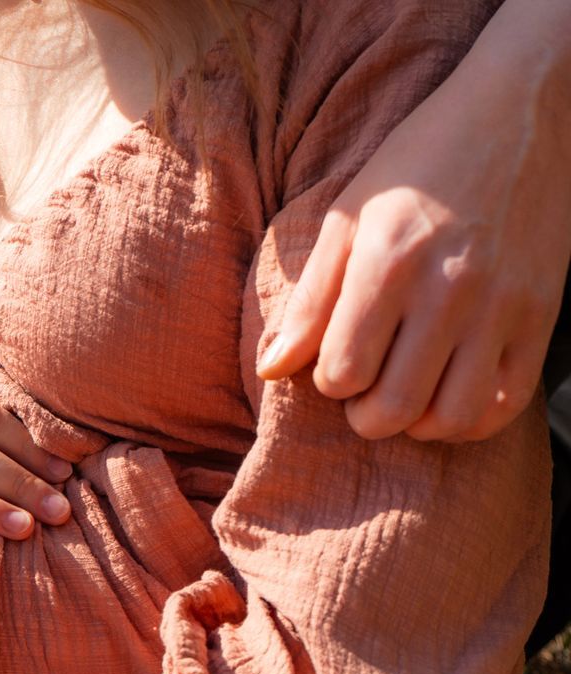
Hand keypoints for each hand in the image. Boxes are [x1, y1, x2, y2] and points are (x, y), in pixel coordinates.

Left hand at [257, 33, 570, 440]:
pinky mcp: (542, 314)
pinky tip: (451, 393)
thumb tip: (270, 369)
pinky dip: (472, 417)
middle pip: (393, 410)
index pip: (342, 375)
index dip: (329, 379)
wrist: (518, 113)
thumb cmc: (417, 164)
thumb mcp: (346, 217)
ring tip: (408, 390)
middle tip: (366, 386)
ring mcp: (502, 306)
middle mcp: (449, 291)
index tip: (337, 354)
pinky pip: (507, 403)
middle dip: (365, 413)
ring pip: (451, 417)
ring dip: (419, 421)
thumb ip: (308, 300)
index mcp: (388, 264)